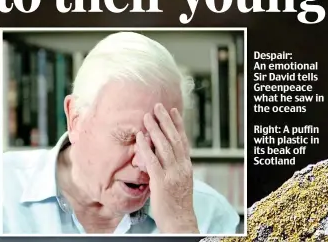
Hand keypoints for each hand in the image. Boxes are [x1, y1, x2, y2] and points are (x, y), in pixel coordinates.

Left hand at [137, 104, 198, 233]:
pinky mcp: (161, 182)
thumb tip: (165, 152)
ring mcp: (172, 174)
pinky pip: (152, 161)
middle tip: (158, 106)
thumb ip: (175, 165)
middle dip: (165, 121)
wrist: (180, 222)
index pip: (183, 139)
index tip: (173, 110)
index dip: (178, 124)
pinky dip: (146, 148)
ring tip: (147, 116)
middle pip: (174, 138)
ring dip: (155, 130)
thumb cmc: (178, 203)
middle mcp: (181, 166)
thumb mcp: (181, 180)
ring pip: (164, 146)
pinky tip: (140, 138)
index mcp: (187, 165)